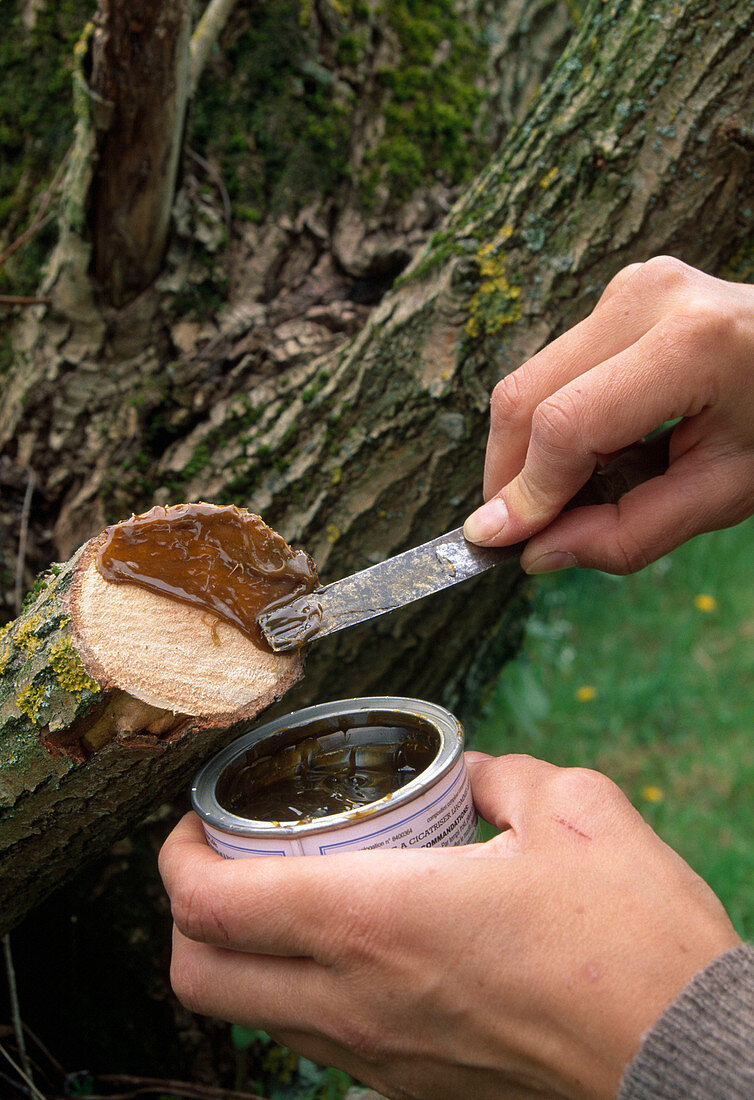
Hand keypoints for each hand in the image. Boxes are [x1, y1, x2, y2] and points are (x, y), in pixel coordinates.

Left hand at [159, 753, 738, 1099]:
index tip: (195, 820)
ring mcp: (380, 1056)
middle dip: (183, 914)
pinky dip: (296, 993)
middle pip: (199, 976)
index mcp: (378, 919)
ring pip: (251, 1019)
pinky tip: (352, 947)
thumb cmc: (632, 940)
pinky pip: (313, 1043)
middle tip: (221, 858)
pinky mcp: (414, 1086)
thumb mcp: (573, 812)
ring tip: (282, 896)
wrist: (688, 1061)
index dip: (176, 857)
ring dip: (238, 955)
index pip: (212, 903)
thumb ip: (506, 777)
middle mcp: (357, 998)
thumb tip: (477, 775)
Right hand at [463, 257, 753, 573]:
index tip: (497, 543)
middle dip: (507, 475)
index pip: (566, 424)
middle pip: (526, 396)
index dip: (525, 493)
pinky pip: (552, 368)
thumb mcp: (725, 494)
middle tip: (517, 533)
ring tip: (564, 497)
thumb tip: (536, 553)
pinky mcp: (620, 294)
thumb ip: (630, 533)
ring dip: (525, 452)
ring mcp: (632, 286)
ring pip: (527, 382)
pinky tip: (586, 458)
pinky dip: (548, 424)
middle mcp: (651, 297)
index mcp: (694, 344)